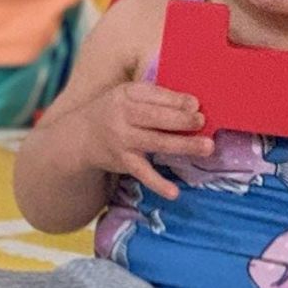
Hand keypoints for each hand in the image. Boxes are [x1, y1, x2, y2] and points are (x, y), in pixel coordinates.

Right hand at [72, 82, 212, 199]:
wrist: (80, 136)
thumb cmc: (114, 111)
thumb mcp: (128, 94)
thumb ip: (155, 96)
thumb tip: (192, 105)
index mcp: (126, 95)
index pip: (153, 96)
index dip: (175, 101)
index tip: (196, 104)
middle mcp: (122, 117)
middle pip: (156, 118)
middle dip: (182, 120)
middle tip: (202, 122)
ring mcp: (123, 141)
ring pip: (156, 143)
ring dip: (183, 145)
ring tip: (207, 146)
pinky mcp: (123, 162)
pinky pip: (143, 173)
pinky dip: (158, 184)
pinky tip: (174, 192)